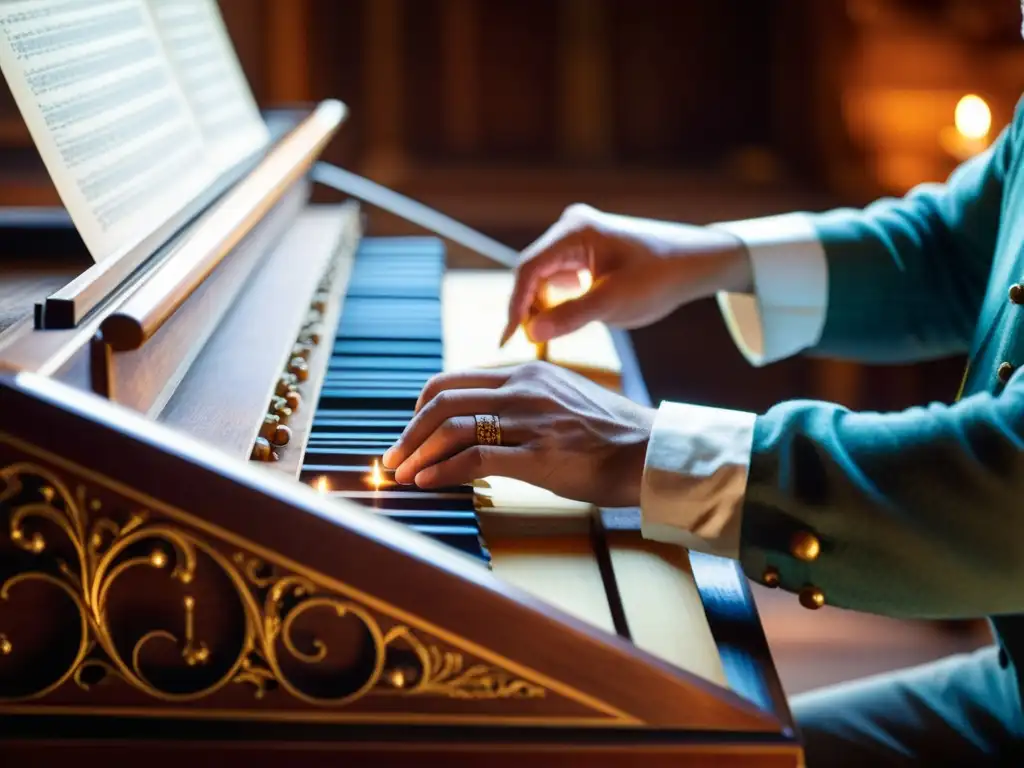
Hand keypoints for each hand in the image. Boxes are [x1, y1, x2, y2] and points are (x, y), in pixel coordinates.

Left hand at [380, 362, 655, 507]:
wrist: (654, 453)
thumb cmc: (612, 435)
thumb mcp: (564, 400)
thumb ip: (525, 402)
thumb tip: (484, 423)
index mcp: (528, 372)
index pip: (454, 380)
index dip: (421, 408)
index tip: (409, 433)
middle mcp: (525, 388)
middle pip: (442, 400)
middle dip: (408, 431)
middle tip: (392, 458)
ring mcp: (532, 420)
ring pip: (452, 426)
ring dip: (417, 453)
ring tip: (401, 475)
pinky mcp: (540, 455)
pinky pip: (475, 459)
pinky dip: (442, 470)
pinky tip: (427, 482)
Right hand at [502, 203, 752, 344]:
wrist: (695, 264)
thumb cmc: (660, 278)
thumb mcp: (614, 303)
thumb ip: (570, 318)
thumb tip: (530, 334)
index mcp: (575, 231)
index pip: (529, 269)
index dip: (515, 305)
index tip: (508, 339)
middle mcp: (571, 228)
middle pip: (532, 272)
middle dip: (528, 307)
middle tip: (526, 343)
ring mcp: (577, 238)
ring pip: (544, 277)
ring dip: (542, 306)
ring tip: (547, 335)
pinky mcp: (585, 252)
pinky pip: (559, 277)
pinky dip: (557, 300)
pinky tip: (562, 321)